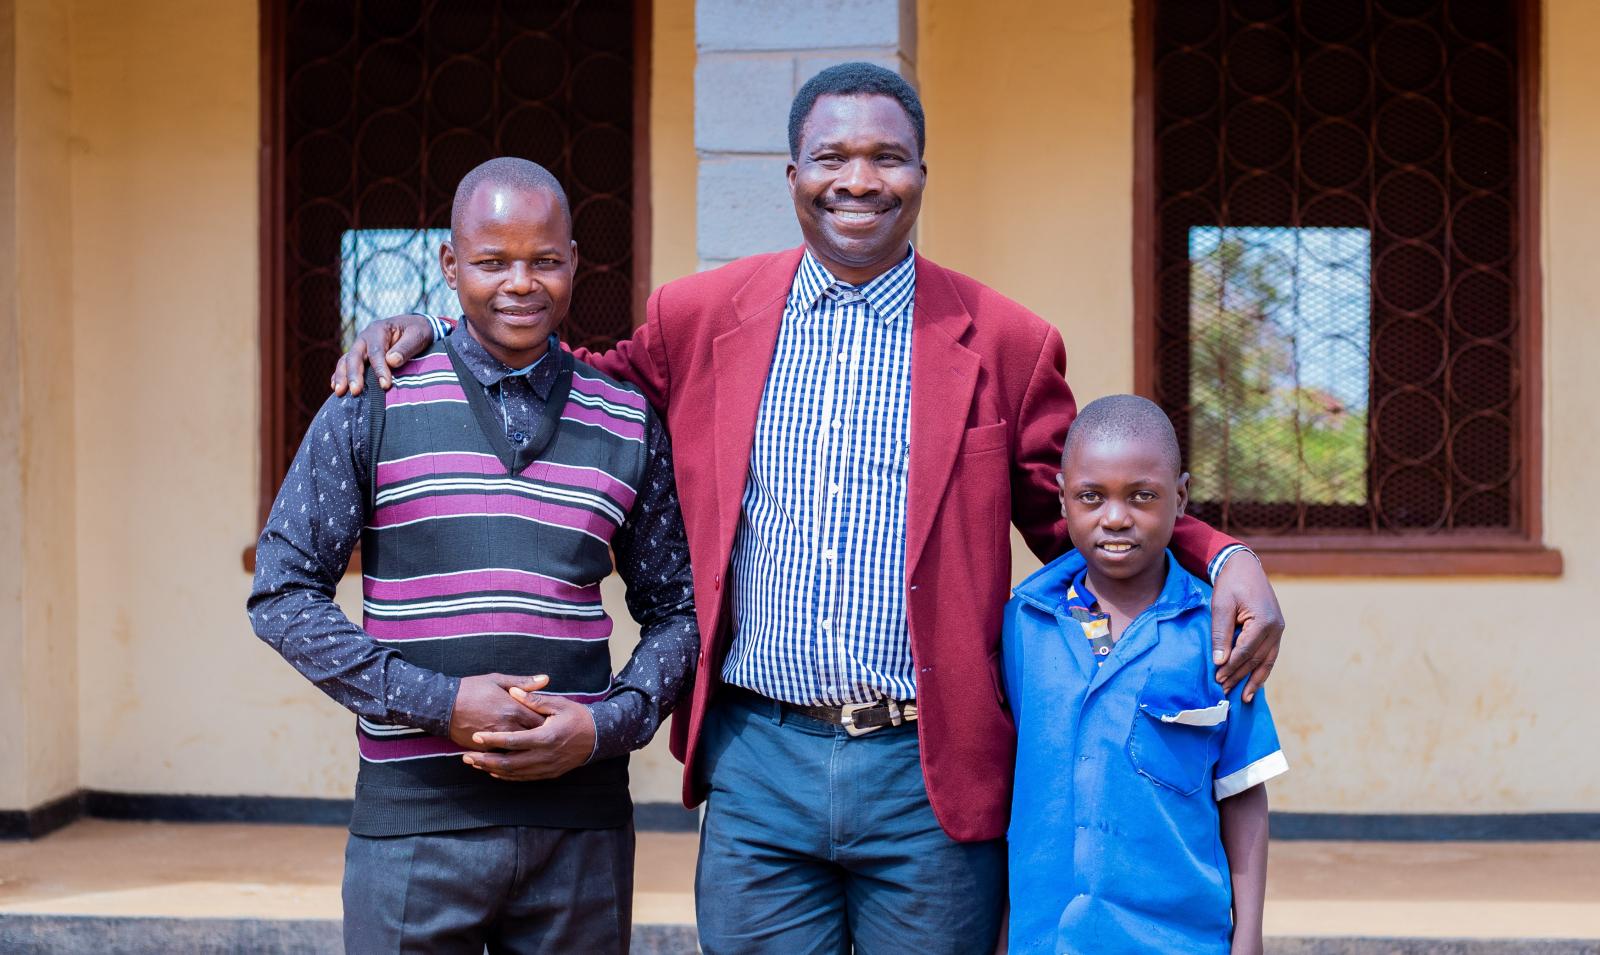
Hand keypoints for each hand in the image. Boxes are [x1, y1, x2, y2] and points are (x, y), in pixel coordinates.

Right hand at [331, 313, 435, 396]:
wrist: (413, 326)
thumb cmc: (417, 331)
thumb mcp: (418, 335)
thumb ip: (406, 348)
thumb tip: (391, 362)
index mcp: (379, 330)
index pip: (376, 351)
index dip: (379, 369)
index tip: (385, 385)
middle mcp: (365, 338)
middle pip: (355, 356)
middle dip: (353, 375)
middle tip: (355, 392)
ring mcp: (360, 347)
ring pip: (345, 360)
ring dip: (341, 376)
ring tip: (339, 392)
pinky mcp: (359, 355)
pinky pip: (345, 364)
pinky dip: (338, 375)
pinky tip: (335, 387)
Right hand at [447, 673, 549, 750]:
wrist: (442, 704)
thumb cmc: (471, 689)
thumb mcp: (498, 680)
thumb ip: (524, 683)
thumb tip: (546, 679)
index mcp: (514, 708)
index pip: (541, 720)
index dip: (550, 722)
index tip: (555, 723)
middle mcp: (507, 726)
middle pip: (533, 737)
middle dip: (541, 738)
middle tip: (549, 738)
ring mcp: (496, 740)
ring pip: (519, 751)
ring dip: (528, 750)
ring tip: (536, 748)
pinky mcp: (484, 749)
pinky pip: (502, 757)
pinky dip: (511, 756)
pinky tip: (518, 756)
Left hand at [461, 685, 597, 781]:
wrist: (598, 737)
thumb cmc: (577, 717)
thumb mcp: (558, 704)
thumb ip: (533, 700)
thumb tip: (512, 691)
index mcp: (544, 737)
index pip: (512, 741)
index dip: (492, 740)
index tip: (475, 736)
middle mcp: (543, 756)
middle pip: (507, 763)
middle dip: (485, 760)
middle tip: (466, 757)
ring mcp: (546, 767)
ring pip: (513, 773)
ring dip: (492, 769)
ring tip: (475, 764)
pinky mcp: (548, 774)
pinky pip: (523, 778)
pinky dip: (506, 776)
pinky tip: (494, 771)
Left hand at [1210, 553, 1283, 701]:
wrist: (1244, 567)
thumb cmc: (1230, 584)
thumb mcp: (1221, 606)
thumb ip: (1221, 634)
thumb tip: (1220, 661)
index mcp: (1264, 621)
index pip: (1245, 652)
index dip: (1231, 667)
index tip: (1217, 679)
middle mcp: (1276, 628)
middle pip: (1256, 659)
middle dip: (1239, 676)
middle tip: (1223, 690)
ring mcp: (1278, 630)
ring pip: (1267, 661)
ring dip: (1254, 680)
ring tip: (1244, 697)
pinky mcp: (1275, 630)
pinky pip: (1270, 654)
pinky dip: (1262, 669)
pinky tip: (1254, 682)